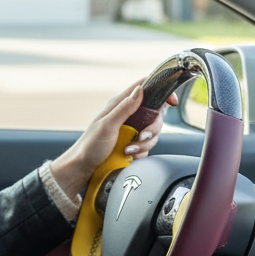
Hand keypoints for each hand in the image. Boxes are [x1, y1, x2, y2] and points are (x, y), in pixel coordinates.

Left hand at [49, 79, 179, 200]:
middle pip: (156, 114)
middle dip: (153, 128)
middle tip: (141, 136)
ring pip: (153, 132)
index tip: (171, 102)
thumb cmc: (90, 145)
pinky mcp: (133, 143)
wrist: (83, 167)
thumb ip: (124, 108)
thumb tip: (140, 90)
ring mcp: (131, 129)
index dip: (161, 91)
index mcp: (120, 104)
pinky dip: (141, 151)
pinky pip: (147, 146)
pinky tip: (130, 155)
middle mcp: (128, 114)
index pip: (145, 88)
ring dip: (145, 143)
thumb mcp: (107, 125)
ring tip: (129, 149)